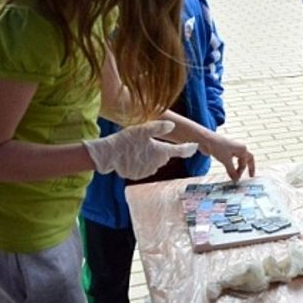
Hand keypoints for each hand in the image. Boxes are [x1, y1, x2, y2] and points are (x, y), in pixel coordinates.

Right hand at [83, 120, 197, 179]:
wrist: (107, 155)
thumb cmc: (125, 140)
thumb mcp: (142, 130)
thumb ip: (159, 127)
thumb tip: (173, 126)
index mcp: (161, 152)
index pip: (180, 151)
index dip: (189, 148)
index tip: (195, 147)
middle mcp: (157, 164)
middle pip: (164, 155)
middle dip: (160, 150)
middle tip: (147, 141)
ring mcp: (148, 171)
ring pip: (154, 162)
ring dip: (149, 156)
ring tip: (136, 148)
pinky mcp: (138, 175)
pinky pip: (144, 167)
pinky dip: (141, 162)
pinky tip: (131, 156)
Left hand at [202, 131, 255, 180]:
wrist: (206, 139)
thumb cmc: (218, 147)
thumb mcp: (226, 160)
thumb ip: (232, 171)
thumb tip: (236, 180)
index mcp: (242, 149)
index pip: (246, 162)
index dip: (242, 171)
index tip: (237, 179)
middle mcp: (239, 148)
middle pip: (246, 159)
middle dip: (246, 168)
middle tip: (247, 176)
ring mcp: (232, 149)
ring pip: (239, 159)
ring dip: (238, 167)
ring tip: (236, 175)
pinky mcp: (225, 151)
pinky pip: (232, 160)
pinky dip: (232, 166)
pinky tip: (229, 170)